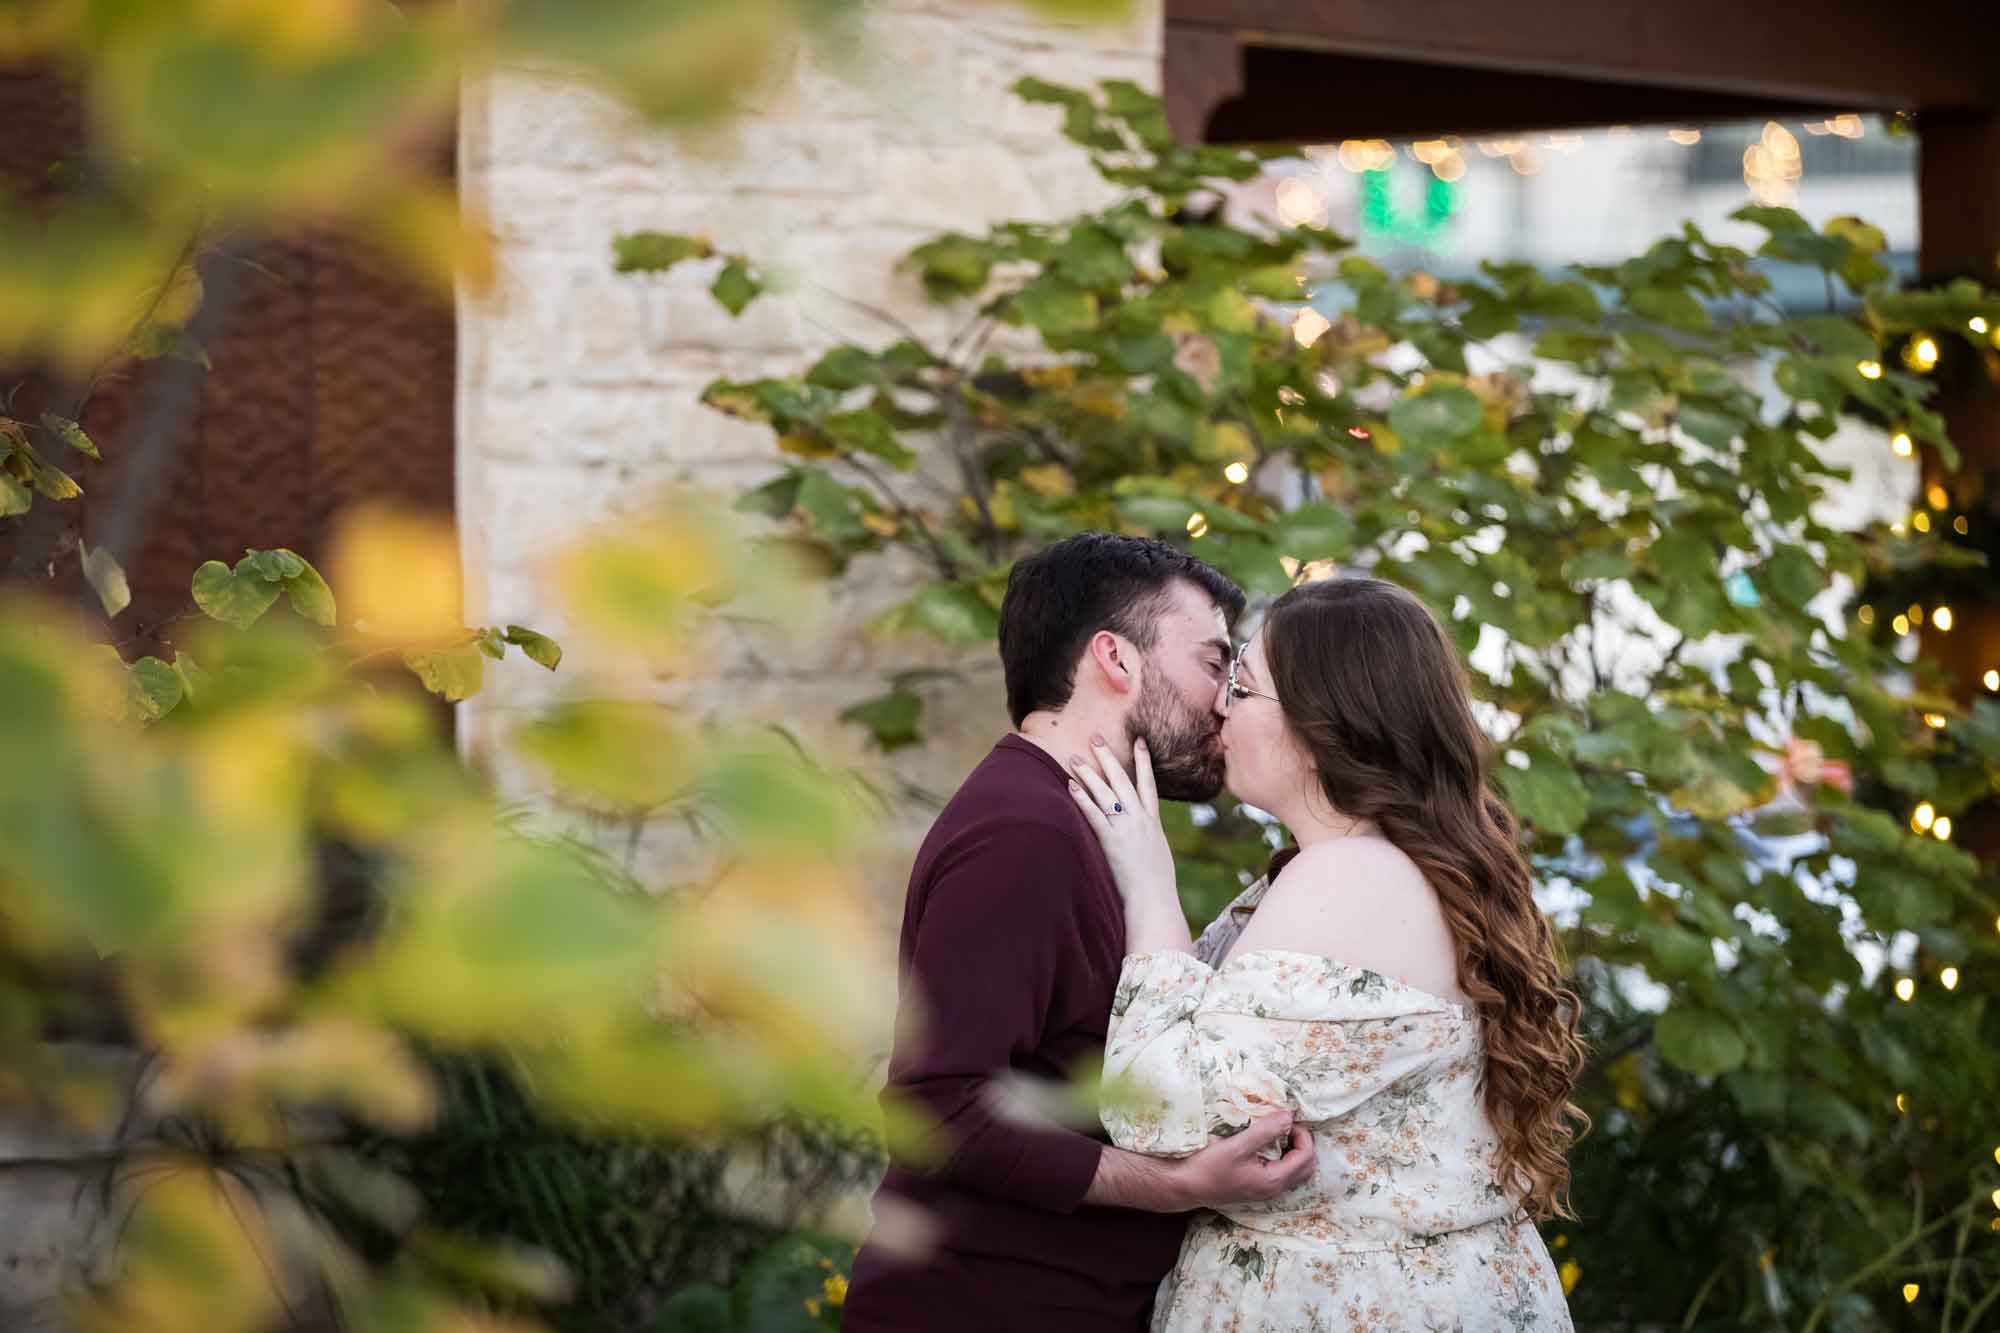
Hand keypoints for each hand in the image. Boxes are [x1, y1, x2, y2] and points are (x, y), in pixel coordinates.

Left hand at [1066, 737, 1178, 919]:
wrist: (1153, 900)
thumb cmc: (1156, 885)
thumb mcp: (1157, 855)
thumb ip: (1149, 840)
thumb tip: (1144, 837)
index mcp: (1153, 822)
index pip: (1148, 784)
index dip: (1144, 761)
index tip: (1139, 741)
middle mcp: (1140, 820)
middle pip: (1122, 780)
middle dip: (1108, 757)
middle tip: (1095, 737)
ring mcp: (1126, 828)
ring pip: (1106, 793)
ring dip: (1089, 774)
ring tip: (1074, 759)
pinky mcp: (1112, 841)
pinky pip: (1094, 815)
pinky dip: (1083, 799)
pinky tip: (1071, 786)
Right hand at [1176, 1111, 1314, 1208]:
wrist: (1185, 1186)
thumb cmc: (1209, 1166)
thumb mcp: (1237, 1145)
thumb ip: (1266, 1130)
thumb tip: (1289, 1115)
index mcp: (1274, 1180)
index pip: (1306, 1156)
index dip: (1302, 1134)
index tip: (1285, 1118)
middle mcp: (1274, 1189)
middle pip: (1306, 1166)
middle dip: (1302, 1143)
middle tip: (1285, 1125)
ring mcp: (1266, 1191)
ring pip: (1295, 1171)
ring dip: (1293, 1150)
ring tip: (1277, 1132)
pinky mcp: (1256, 1188)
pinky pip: (1282, 1173)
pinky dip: (1283, 1157)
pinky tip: (1266, 1145)